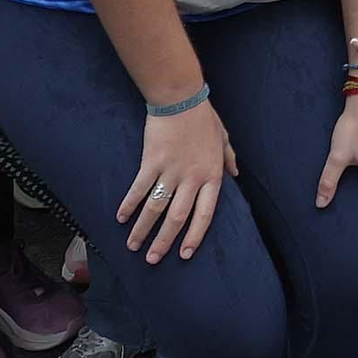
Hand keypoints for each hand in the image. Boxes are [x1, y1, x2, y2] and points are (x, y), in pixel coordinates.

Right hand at [117, 102, 232, 261]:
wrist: (181, 98)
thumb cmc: (203, 116)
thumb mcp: (223, 137)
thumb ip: (229, 158)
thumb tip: (235, 173)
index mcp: (211, 176)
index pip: (204, 215)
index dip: (194, 237)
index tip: (184, 254)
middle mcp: (191, 179)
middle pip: (177, 218)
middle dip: (164, 242)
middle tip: (153, 259)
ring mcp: (171, 171)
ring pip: (156, 209)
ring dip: (143, 230)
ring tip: (133, 246)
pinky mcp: (151, 162)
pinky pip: (139, 189)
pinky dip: (129, 205)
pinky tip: (121, 218)